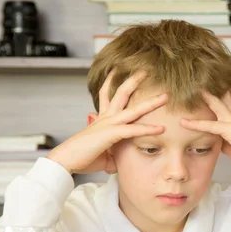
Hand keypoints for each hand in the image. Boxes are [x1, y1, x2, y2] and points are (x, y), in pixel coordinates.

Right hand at [47, 71, 166, 174]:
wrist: (65, 161)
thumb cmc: (82, 157)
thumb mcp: (102, 155)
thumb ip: (112, 154)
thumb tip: (118, 161)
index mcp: (101, 119)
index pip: (108, 96)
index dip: (113, 83)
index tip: (118, 72)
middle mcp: (105, 117)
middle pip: (121, 93)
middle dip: (134, 81)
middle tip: (145, 71)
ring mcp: (108, 124)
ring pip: (133, 108)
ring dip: (150, 102)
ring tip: (165, 95)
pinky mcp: (110, 134)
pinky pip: (133, 130)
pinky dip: (148, 129)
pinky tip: (161, 128)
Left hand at [180, 91, 230, 180]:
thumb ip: (225, 142)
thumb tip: (217, 143)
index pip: (227, 103)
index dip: (219, 94)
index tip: (212, 86)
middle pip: (221, 97)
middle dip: (210, 88)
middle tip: (199, 78)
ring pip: (215, 104)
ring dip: (202, 96)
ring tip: (188, 87)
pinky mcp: (230, 130)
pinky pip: (209, 125)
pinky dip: (196, 124)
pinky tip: (184, 122)